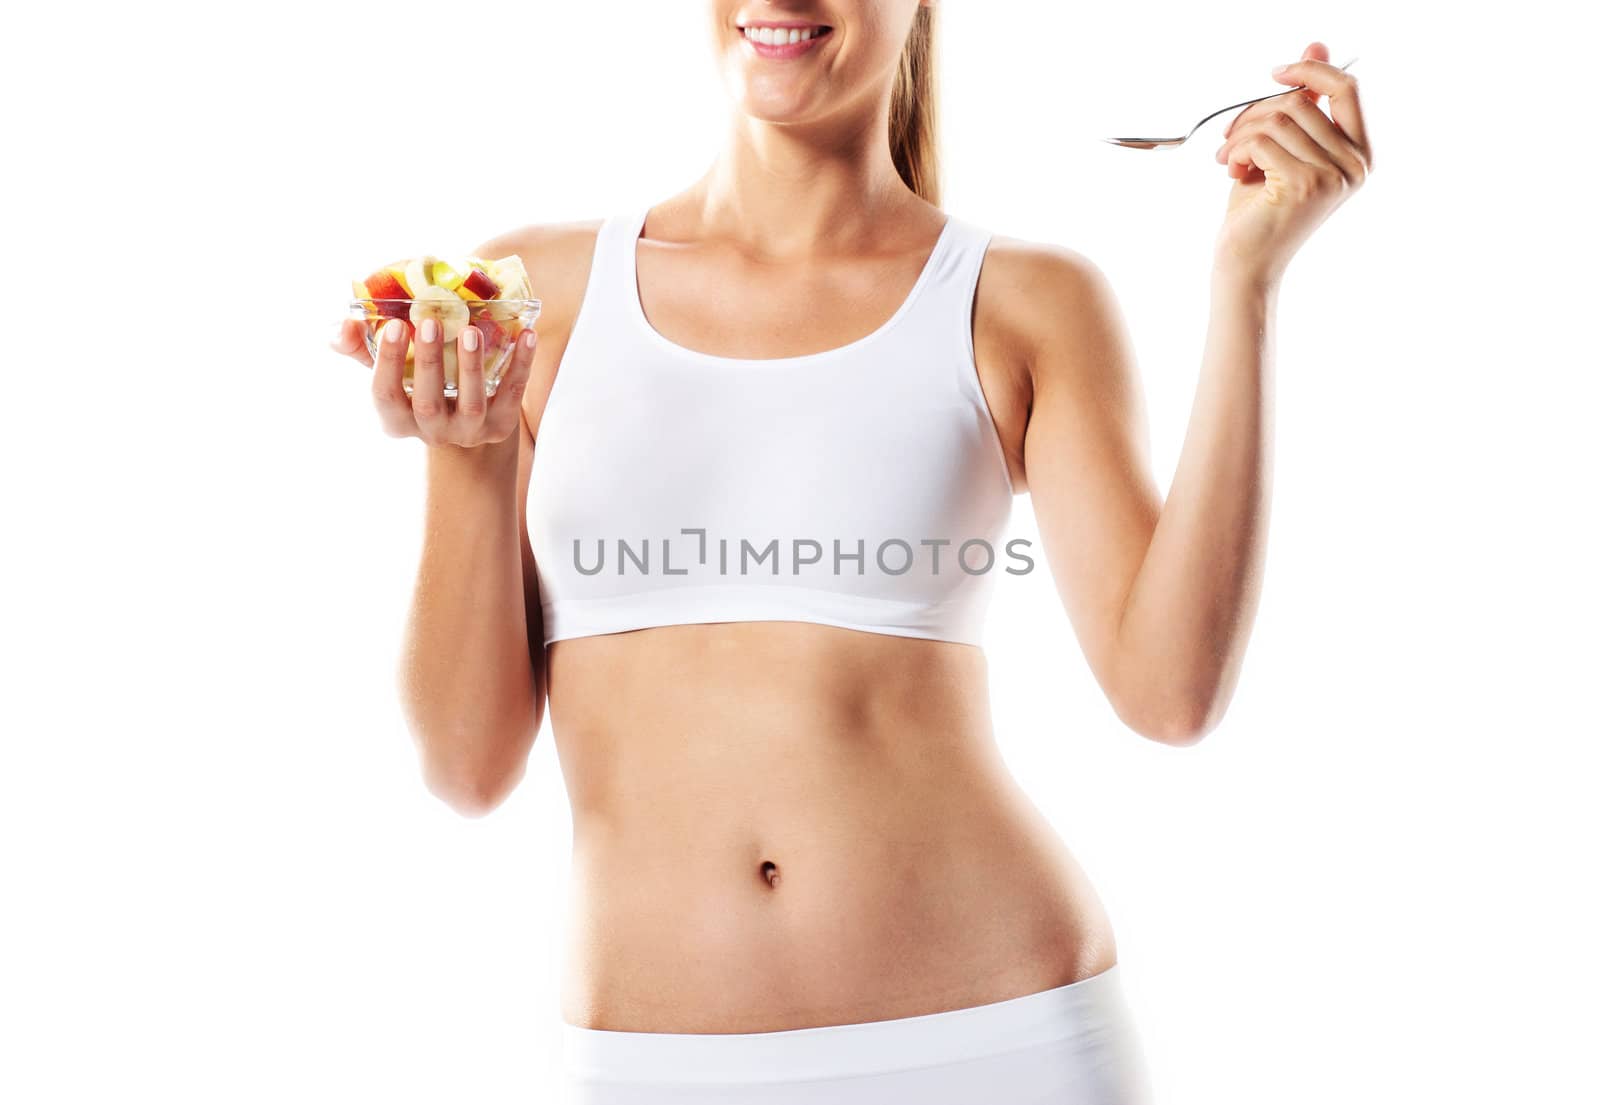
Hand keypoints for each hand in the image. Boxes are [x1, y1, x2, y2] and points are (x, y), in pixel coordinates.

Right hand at [328, 315, 538, 445]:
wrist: (463, 414)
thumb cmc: (416, 381)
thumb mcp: (386, 366)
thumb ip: (358, 345)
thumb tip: (342, 326)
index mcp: (397, 420)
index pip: (385, 396)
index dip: (386, 362)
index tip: (392, 326)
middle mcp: (432, 432)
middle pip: (427, 403)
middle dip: (427, 362)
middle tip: (429, 323)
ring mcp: (469, 431)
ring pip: (471, 403)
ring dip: (471, 367)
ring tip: (471, 330)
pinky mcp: (501, 425)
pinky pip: (512, 394)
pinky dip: (521, 364)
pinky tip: (526, 334)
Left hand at [1211, 41, 1372, 287]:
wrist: (1246, 266)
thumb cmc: (1260, 210)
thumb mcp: (1283, 149)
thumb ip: (1303, 103)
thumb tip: (1316, 45)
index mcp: (1359, 154)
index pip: (1348, 88)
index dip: (1311, 69)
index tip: (1275, 72)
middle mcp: (1355, 166)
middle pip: (1301, 102)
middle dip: (1256, 112)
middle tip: (1232, 138)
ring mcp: (1333, 176)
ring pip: (1278, 119)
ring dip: (1241, 135)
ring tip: (1229, 159)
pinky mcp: (1305, 185)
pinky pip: (1262, 140)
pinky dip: (1237, 151)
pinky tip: (1232, 172)